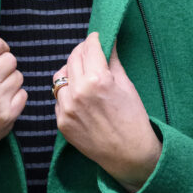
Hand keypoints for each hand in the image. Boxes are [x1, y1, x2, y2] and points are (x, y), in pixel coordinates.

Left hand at [53, 32, 160, 192]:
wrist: (129, 154)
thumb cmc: (133, 119)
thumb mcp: (127, 86)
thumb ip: (113, 61)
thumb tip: (108, 42)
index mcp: (97, 80)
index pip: (89, 48)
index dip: (94, 39)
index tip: (97, 38)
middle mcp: (78, 92)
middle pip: (73, 58)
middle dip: (82, 52)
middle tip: (91, 53)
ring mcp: (66, 108)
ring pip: (60, 76)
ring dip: (71, 71)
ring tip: (84, 75)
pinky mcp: (61, 122)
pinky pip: (58, 97)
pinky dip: (67, 92)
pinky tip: (80, 96)